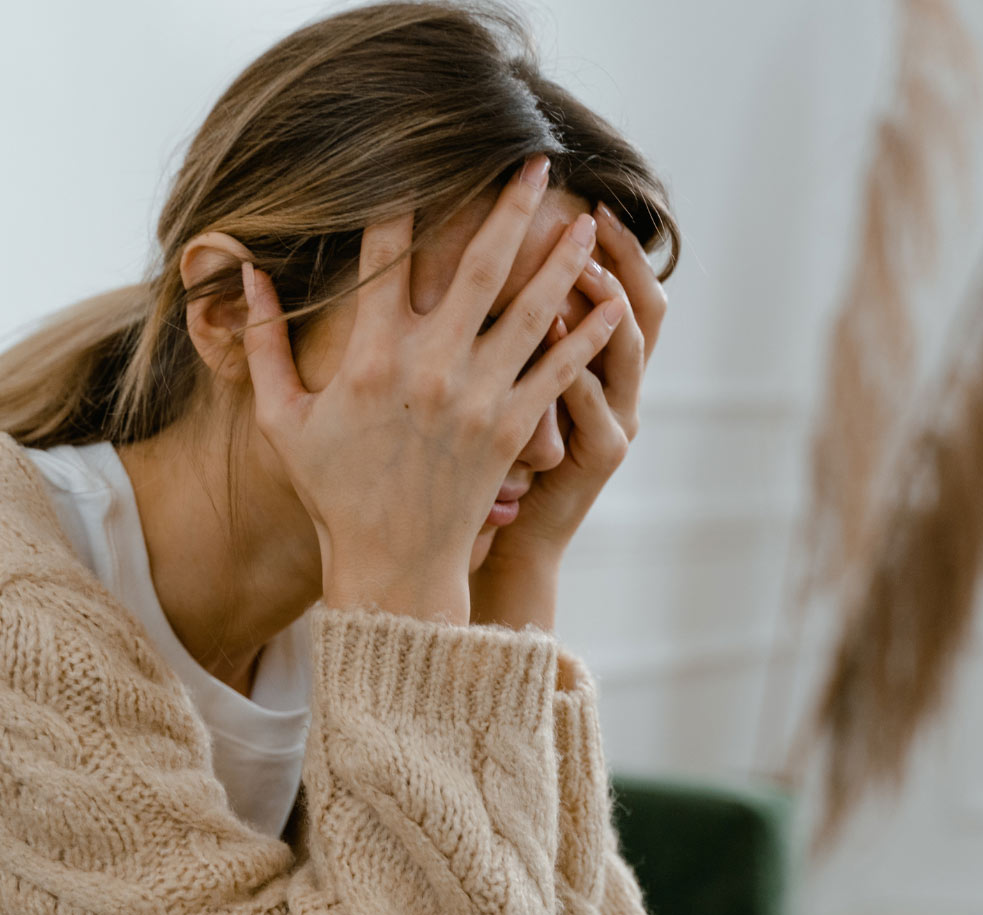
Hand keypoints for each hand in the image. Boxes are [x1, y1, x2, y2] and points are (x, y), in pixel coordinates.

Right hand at [240, 157, 627, 624]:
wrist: (392, 563)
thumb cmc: (335, 491)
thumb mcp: (281, 420)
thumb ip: (262, 345)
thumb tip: (247, 273)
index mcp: (371, 356)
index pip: (386, 255)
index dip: (403, 200)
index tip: (419, 160)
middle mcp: (431, 365)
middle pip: (479, 264)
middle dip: (510, 205)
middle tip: (537, 161)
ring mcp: (478, 396)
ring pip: (532, 309)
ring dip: (562, 258)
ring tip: (588, 220)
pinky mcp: (513, 428)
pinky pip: (559, 371)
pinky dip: (589, 336)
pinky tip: (612, 305)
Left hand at [470, 200, 667, 629]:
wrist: (510, 537)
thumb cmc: (499, 461)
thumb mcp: (514, 391)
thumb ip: (513, 335)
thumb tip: (484, 264)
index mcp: (600, 366)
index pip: (620, 291)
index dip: (616, 246)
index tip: (587, 199)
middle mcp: (620, 387)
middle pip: (643, 307)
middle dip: (622, 258)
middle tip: (592, 213)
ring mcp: (617, 420)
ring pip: (628, 349)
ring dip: (606, 303)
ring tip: (579, 264)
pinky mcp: (601, 455)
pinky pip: (597, 403)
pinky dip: (579, 366)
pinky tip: (556, 331)